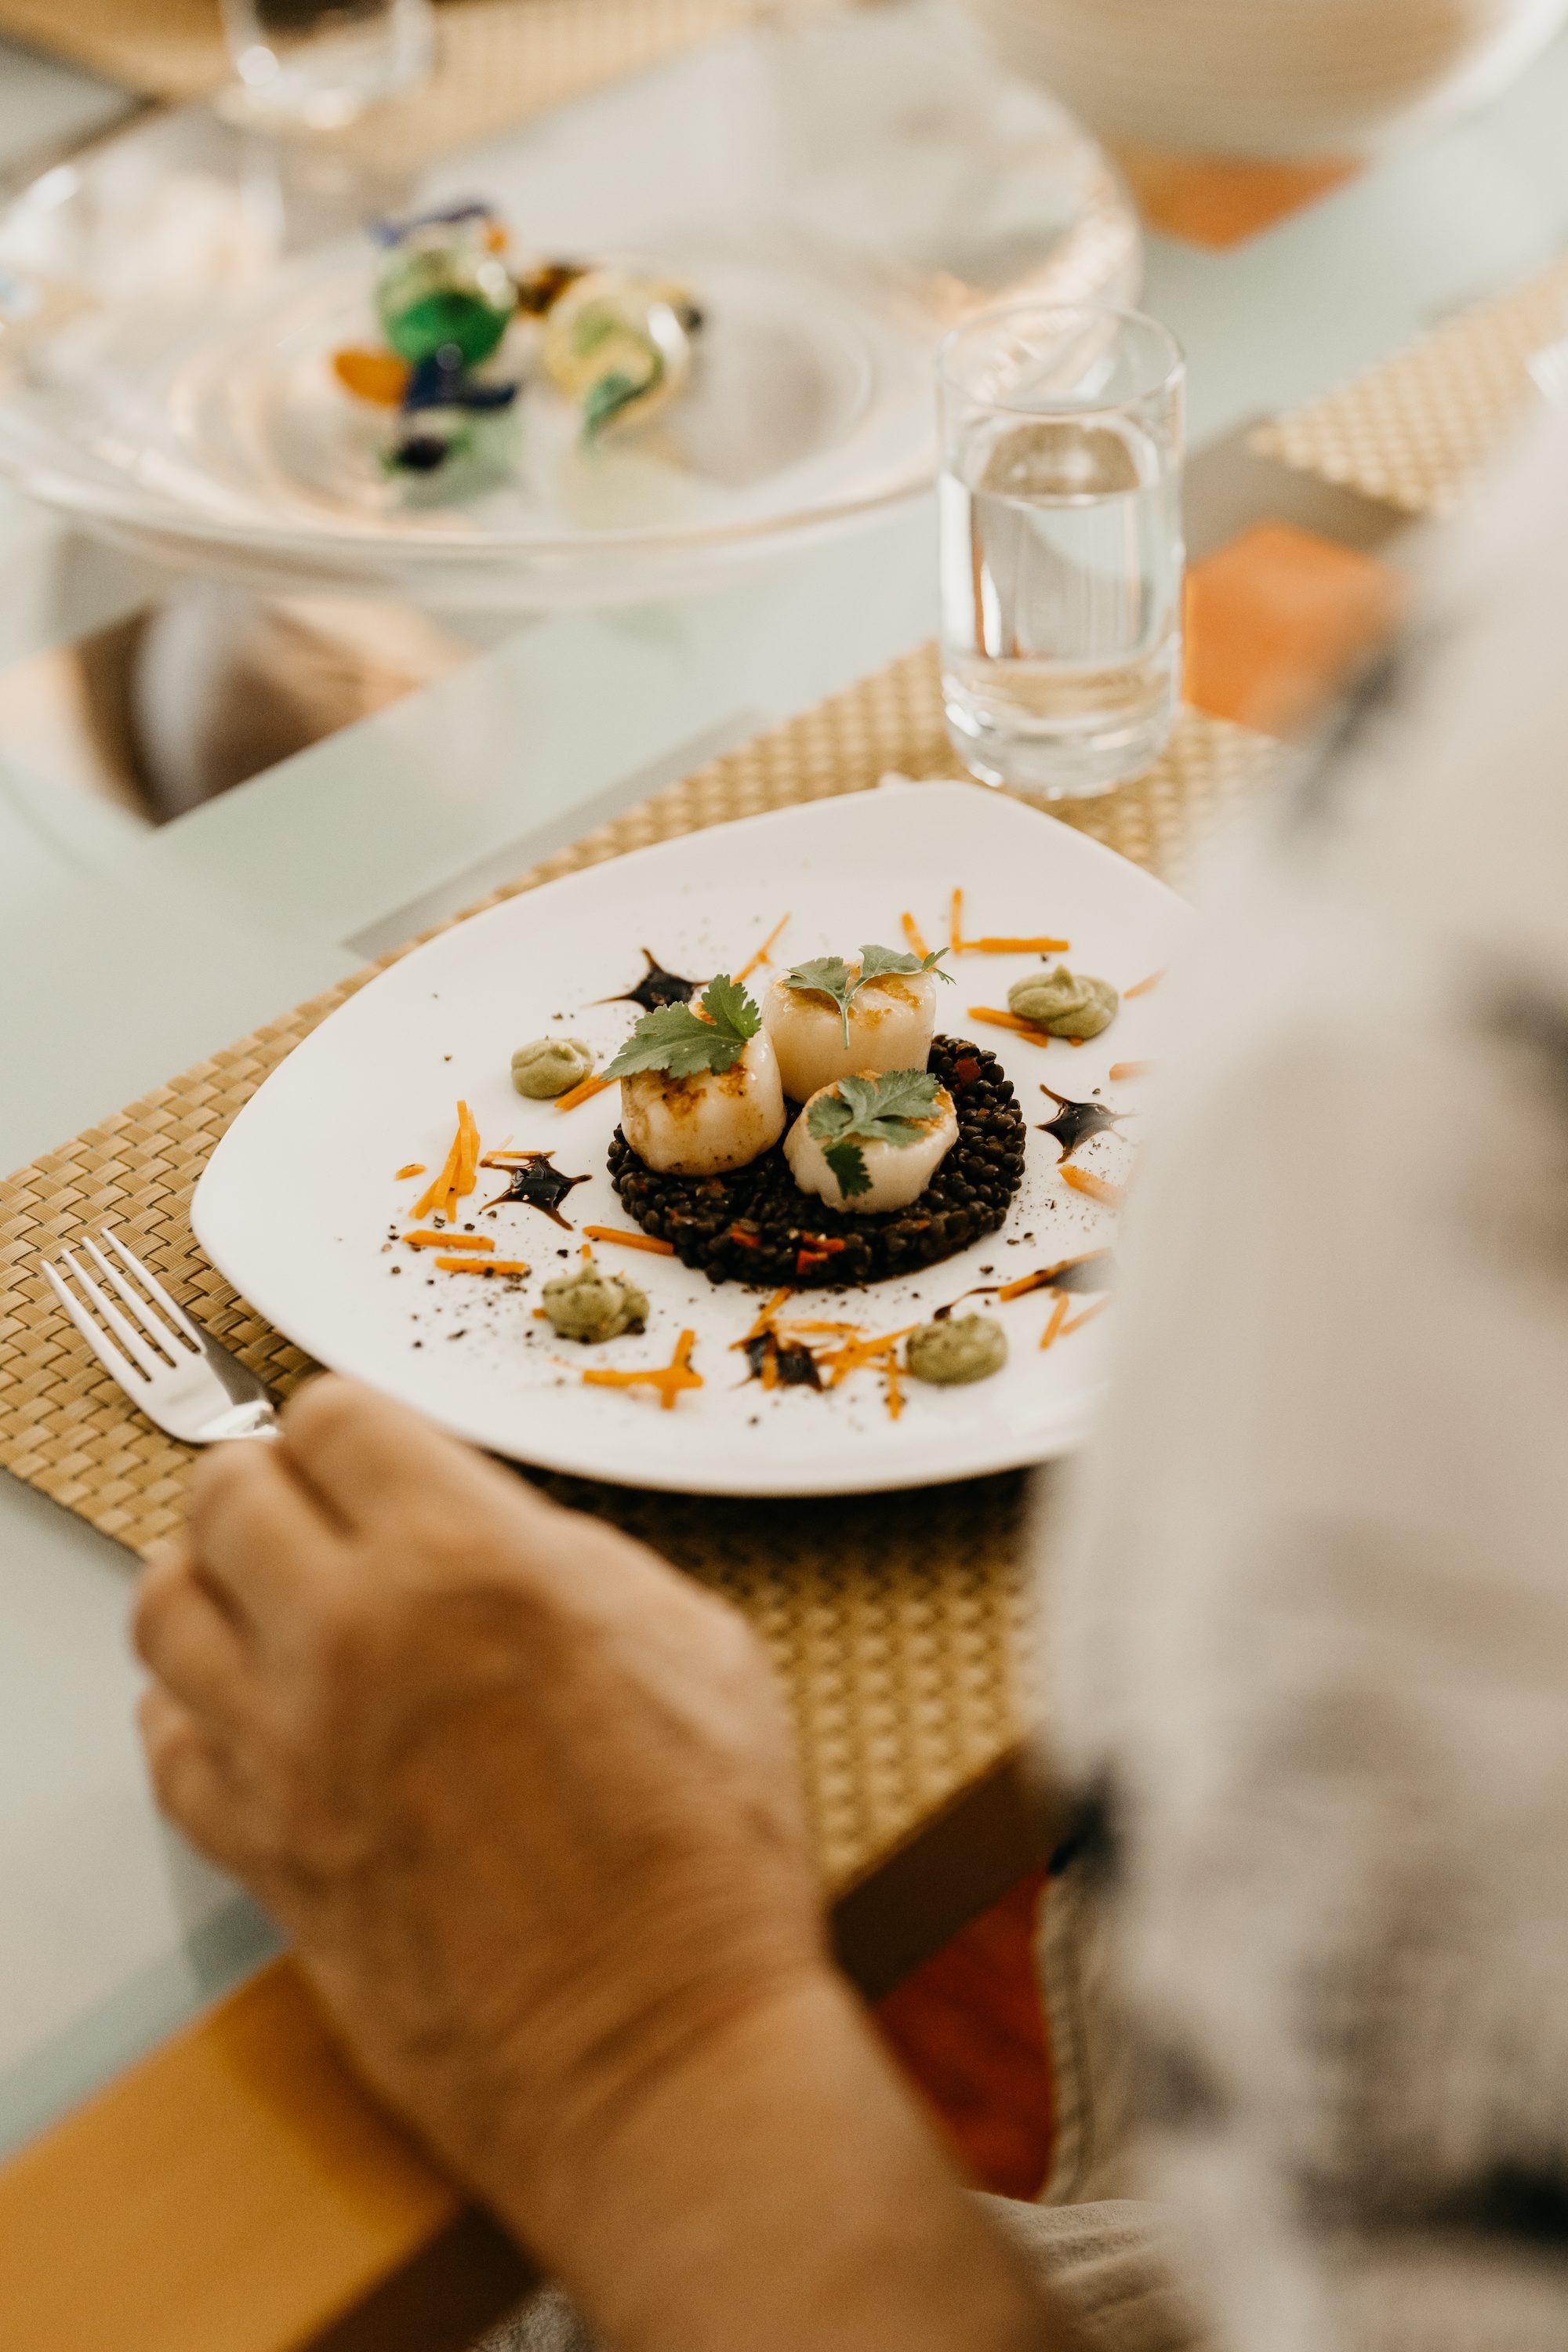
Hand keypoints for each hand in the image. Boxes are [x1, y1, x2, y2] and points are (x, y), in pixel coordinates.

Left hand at [132, 1375, 825, 2236]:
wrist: (657, 2052)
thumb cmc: (703, 1860)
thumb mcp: (695, 1641)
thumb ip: (569, 1559)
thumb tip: (498, 1535)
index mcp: (470, 1560)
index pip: (330, 1418)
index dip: (353, 1425)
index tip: (368, 1449)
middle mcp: (353, 1634)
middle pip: (222, 1491)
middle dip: (268, 1484)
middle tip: (311, 1512)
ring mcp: (287, 1748)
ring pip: (162, 1606)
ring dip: (210, 1583)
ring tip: (265, 1599)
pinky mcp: (260, 1852)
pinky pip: (164, 1743)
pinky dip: (193, 1709)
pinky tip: (252, 1711)